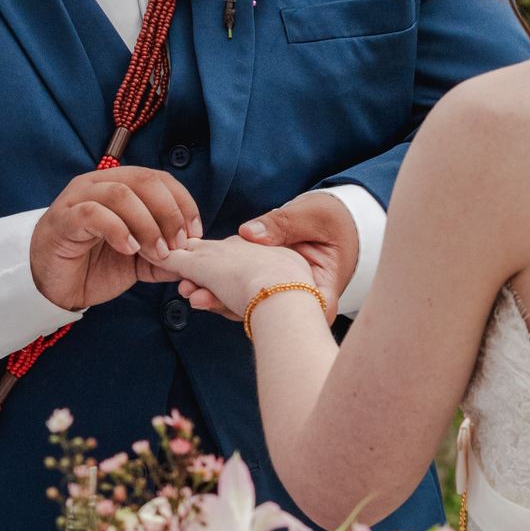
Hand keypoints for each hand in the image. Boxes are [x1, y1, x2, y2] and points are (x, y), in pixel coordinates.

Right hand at [31, 168, 202, 311]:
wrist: (52, 285)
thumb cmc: (93, 265)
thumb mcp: (138, 261)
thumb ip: (164, 256)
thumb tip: (196, 257)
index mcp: (120, 185)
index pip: (159, 178)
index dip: (182, 202)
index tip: (195, 232)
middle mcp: (99, 184)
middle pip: (144, 180)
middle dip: (169, 212)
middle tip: (179, 244)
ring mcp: (78, 198)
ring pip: (121, 194)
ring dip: (148, 224)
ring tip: (157, 252)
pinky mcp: (63, 219)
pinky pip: (94, 214)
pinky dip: (118, 230)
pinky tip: (129, 249)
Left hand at [175, 191, 356, 320]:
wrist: (340, 223)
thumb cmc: (334, 220)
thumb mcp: (313, 217)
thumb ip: (283, 224)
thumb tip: (247, 234)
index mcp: (321, 292)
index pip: (291, 312)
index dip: (257, 308)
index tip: (224, 300)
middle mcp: (301, 302)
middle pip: (264, 313)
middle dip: (226, 304)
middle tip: (195, 296)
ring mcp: (284, 295)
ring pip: (250, 303)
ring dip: (218, 297)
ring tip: (189, 290)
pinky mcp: (270, 285)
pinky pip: (246, 291)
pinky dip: (222, 285)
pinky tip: (195, 280)